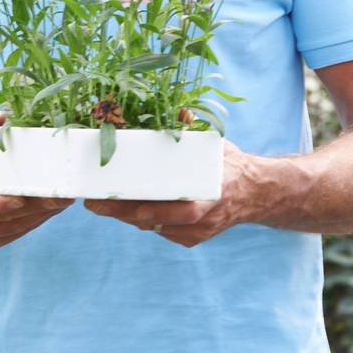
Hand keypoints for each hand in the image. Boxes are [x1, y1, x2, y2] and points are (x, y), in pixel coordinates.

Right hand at [0, 105, 73, 249]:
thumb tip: (1, 116)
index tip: (20, 199)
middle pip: (2, 216)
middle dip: (33, 207)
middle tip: (62, 195)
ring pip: (14, 227)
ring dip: (41, 215)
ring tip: (65, 199)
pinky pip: (16, 233)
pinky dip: (36, 221)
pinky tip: (53, 208)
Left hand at [83, 141, 264, 247]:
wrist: (257, 193)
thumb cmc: (231, 164)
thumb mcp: (216, 145)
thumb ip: (194, 130)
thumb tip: (178, 112)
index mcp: (213, 193)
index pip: (182, 209)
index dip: (153, 210)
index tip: (127, 203)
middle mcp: (206, 218)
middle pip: (158, 221)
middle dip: (123, 213)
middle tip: (95, 203)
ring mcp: (199, 232)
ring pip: (156, 228)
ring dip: (128, 218)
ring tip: (101, 204)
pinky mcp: (194, 240)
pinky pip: (163, 232)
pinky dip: (144, 222)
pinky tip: (125, 211)